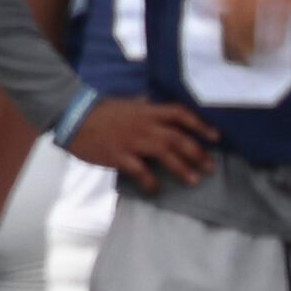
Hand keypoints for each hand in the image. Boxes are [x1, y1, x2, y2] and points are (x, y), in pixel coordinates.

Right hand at [63, 97, 217, 192]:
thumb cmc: (100, 110)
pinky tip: (156, 190)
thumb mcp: (125, 103)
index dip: (200, 125)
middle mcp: (145, 125)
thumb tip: (150, 101)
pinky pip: (141, 171)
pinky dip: (151, 182)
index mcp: (147, 111)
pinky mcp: (119, 156)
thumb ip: (141, 104)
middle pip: (178, 138)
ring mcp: (133, 141)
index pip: (180, 114)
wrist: (74, 117)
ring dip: (182, 168)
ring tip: (194, 181)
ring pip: (165, 154)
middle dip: (198, 153)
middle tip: (210, 167)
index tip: (216, 137)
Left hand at [213, 0, 290, 62]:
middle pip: (233, 1)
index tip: (221, 24)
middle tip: (236, 54)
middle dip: (233, 31)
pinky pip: (290, 3)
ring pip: (257, 7)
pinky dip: (283, 27)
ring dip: (254, 36)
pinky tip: (280, 45)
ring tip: (253, 58)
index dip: (219, 8)